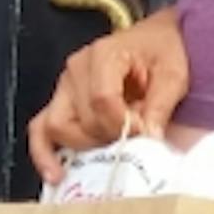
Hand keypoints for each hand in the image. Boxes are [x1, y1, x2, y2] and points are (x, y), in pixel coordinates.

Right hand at [25, 8, 191, 182]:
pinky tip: (57, 174)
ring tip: (113, 145)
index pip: (102, 100)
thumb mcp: (173, 74)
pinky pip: (40, 130)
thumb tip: (148, 138)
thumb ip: (160, 105)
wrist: (159, 39)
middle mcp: (76, 69)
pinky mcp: (60, 102)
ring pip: (58, 128)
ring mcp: (64, 86)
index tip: (145, 131)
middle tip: (135, 136)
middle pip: (81, 118)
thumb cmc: (165, 51)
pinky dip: (45, 153)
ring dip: (86, 144)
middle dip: (109, 136)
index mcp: (103, 54)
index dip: (122, 123)